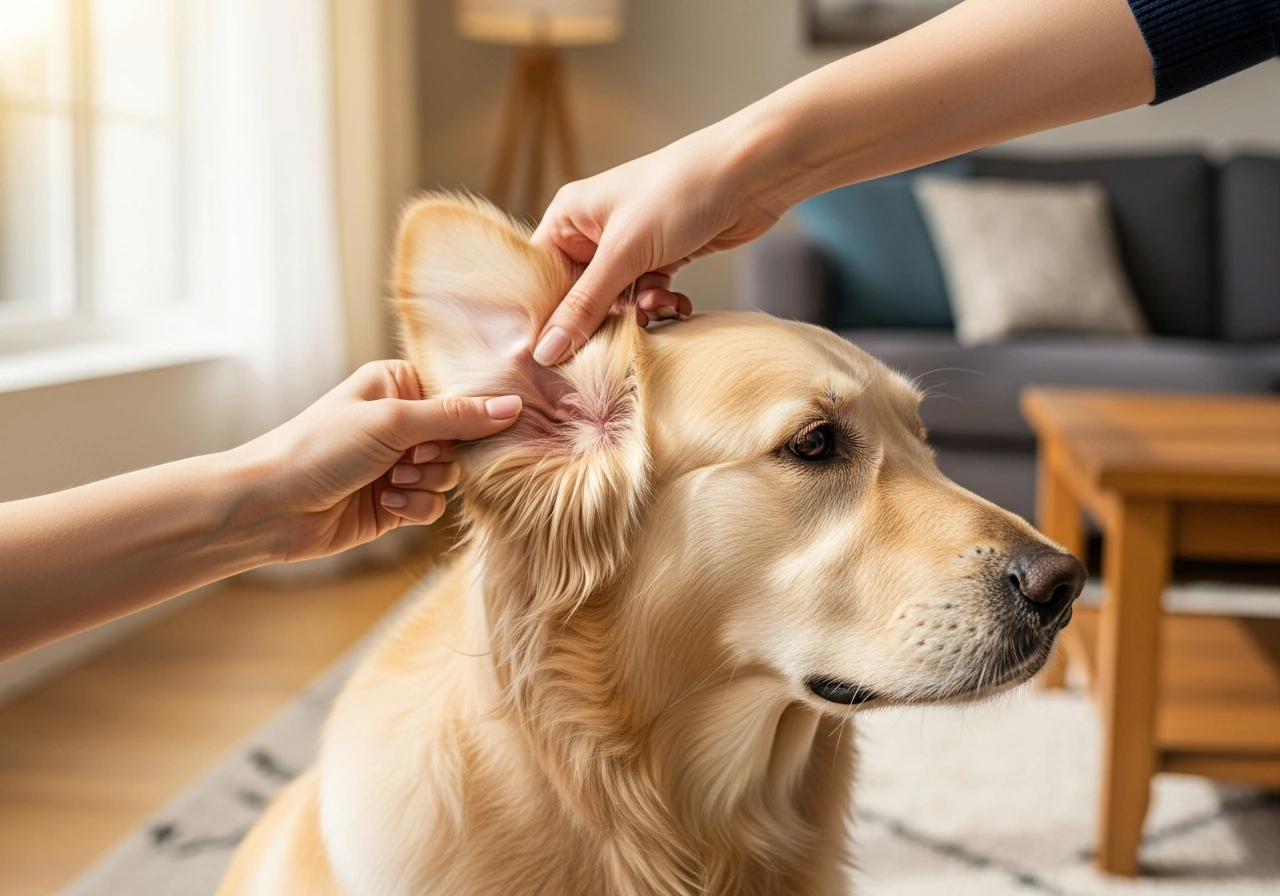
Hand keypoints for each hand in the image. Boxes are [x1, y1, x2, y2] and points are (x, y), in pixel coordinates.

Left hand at [237, 360, 520, 562]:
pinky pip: (433, 505)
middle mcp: (401, 422)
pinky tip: (386, 505)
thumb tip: (513, 406)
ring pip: (450, 476)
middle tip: (410, 459)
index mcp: (398, 385)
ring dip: (426, 484)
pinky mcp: (394, 502)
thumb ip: (456, 417)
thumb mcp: (392, 421)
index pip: (459, 394)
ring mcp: (398, 464)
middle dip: (441, 456)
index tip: (475, 429)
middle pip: (461, 439)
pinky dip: (416, 507)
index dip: (472, 414)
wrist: (270, 506)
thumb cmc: (319, 448)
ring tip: (391, 482)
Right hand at [530, 119, 783, 364]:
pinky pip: (647, 297)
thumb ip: (585, 305)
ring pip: (617, 302)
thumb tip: (545, 351)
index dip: (547, 317)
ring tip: (659, 308)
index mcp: (569, 217)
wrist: (751, 175)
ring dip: (638, 314)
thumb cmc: (679, 194)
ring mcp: (629, 246)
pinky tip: (679, 304)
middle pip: (579, 296)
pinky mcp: (661, 258)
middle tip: (619, 336)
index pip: (540, 278)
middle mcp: (593, 231)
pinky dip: (661, 305)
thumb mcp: (625, 253)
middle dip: (602, 318)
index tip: (554, 354)